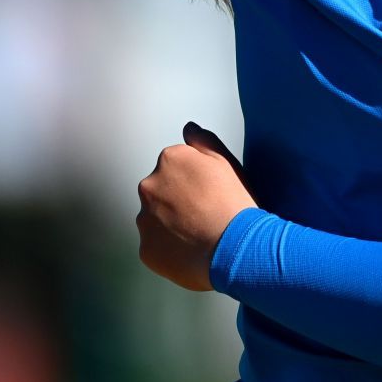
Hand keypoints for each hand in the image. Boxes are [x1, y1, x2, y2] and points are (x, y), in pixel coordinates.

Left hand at [135, 121, 256, 291]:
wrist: (237, 250)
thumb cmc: (235, 205)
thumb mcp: (227, 163)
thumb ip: (203, 141)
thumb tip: (188, 129)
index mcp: (169, 160)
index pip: (174, 167)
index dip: (194, 183)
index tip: (209, 194)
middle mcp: (149, 186)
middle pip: (160, 192)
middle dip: (177, 202)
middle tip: (204, 216)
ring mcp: (145, 219)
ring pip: (155, 220)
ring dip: (171, 226)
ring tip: (200, 237)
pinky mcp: (146, 249)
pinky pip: (156, 247)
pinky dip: (169, 250)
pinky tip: (192, 252)